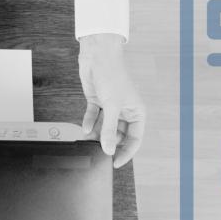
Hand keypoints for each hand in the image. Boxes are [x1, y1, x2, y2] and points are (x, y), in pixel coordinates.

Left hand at [78, 34, 145, 167]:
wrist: (97, 57)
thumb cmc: (113, 75)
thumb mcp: (112, 106)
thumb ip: (109, 129)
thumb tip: (108, 149)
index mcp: (137, 111)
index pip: (134, 139)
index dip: (126, 152)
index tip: (115, 163)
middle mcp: (124, 110)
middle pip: (117, 134)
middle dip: (108, 142)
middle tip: (97, 152)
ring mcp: (110, 106)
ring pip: (103, 127)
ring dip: (96, 134)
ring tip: (87, 141)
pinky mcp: (97, 102)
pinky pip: (93, 117)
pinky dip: (88, 123)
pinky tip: (84, 129)